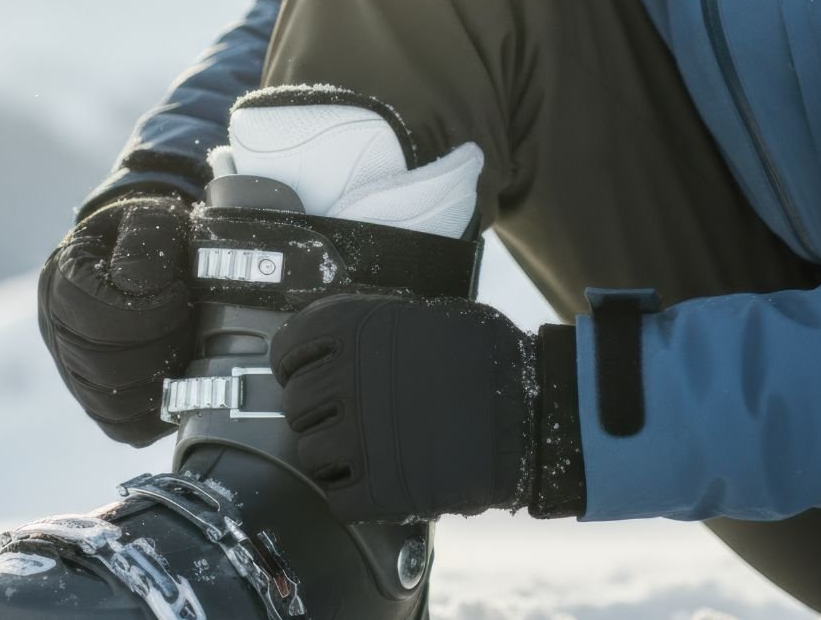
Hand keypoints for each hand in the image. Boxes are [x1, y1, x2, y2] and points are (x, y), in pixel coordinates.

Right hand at [37, 194, 195, 446]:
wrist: (142, 250)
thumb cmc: (148, 233)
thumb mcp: (151, 215)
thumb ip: (146, 235)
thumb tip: (136, 283)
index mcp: (63, 281)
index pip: (95, 316)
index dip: (149, 310)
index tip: (178, 290)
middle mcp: (57, 331)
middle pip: (100, 369)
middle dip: (157, 348)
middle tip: (186, 321)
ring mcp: (74, 369)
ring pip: (109, 405)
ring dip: (158, 382)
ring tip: (184, 347)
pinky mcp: (98, 398)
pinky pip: (122, 425)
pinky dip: (155, 412)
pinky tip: (180, 380)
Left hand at [270, 293, 584, 520]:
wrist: (534, 410)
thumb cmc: (486, 358)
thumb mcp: (421, 319)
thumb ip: (371, 331)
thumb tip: (333, 347)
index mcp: (352, 329)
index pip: (287, 350)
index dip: (294, 366)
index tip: (304, 375)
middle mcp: (346, 379)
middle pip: (296, 406)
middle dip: (316, 413)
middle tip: (344, 418)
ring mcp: (360, 435)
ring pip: (310, 454)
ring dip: (329, 457)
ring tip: (359, 455)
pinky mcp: (382, 487)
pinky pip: (337, 500)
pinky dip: (349, 497)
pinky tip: (370, 486)